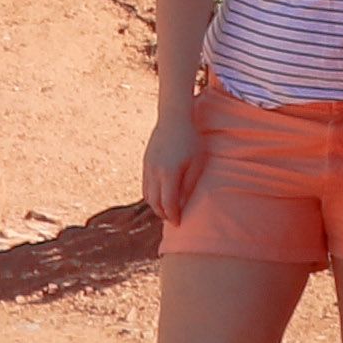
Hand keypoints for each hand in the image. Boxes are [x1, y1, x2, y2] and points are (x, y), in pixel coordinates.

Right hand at [139, 100, 201, 223]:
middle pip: (154, 202)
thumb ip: (189, 185)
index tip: (179, 223)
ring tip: (167, 210)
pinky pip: (145, 185)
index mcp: (169, 174)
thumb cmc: (191, 140)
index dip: (173, 216)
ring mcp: (148, 167)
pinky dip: (151, 195)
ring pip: (147, 195)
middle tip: (173, 220)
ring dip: (156, 206)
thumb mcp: (196, 163)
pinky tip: (160, 196)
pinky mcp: (145, 162)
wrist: (174, 118)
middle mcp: (155, 172)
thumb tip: (184, 204)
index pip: (168, 204)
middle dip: (163, 214)